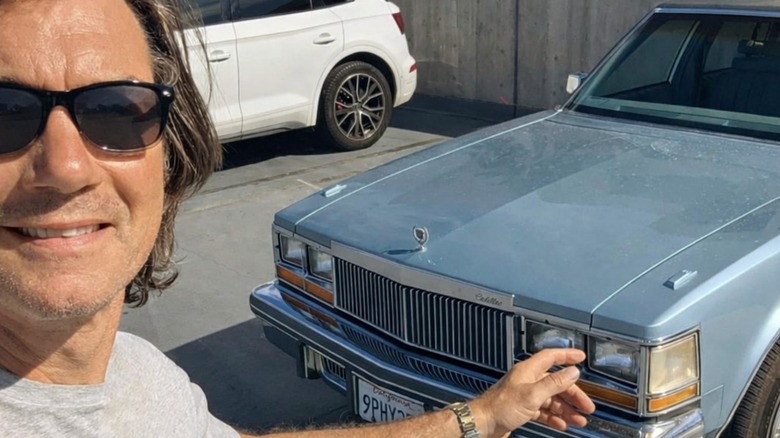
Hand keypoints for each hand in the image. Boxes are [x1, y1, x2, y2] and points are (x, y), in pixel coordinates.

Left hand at [469, 348, 594, 436]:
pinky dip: (554, 417)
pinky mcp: (522, 409)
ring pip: (551, 399)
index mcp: (528, 371)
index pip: (550, 357)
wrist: (482, 423)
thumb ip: (554, 383)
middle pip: (555, 383)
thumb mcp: (532, 394)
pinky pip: (543, 411)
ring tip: (579, 420)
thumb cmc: (500, 407)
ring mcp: (525, 395)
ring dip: (566, 409)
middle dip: (572, 394)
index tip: (580, 357)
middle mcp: (527, 381)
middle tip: (587, 406)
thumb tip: (572, 371)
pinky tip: (562, 424)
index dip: (566, 355)